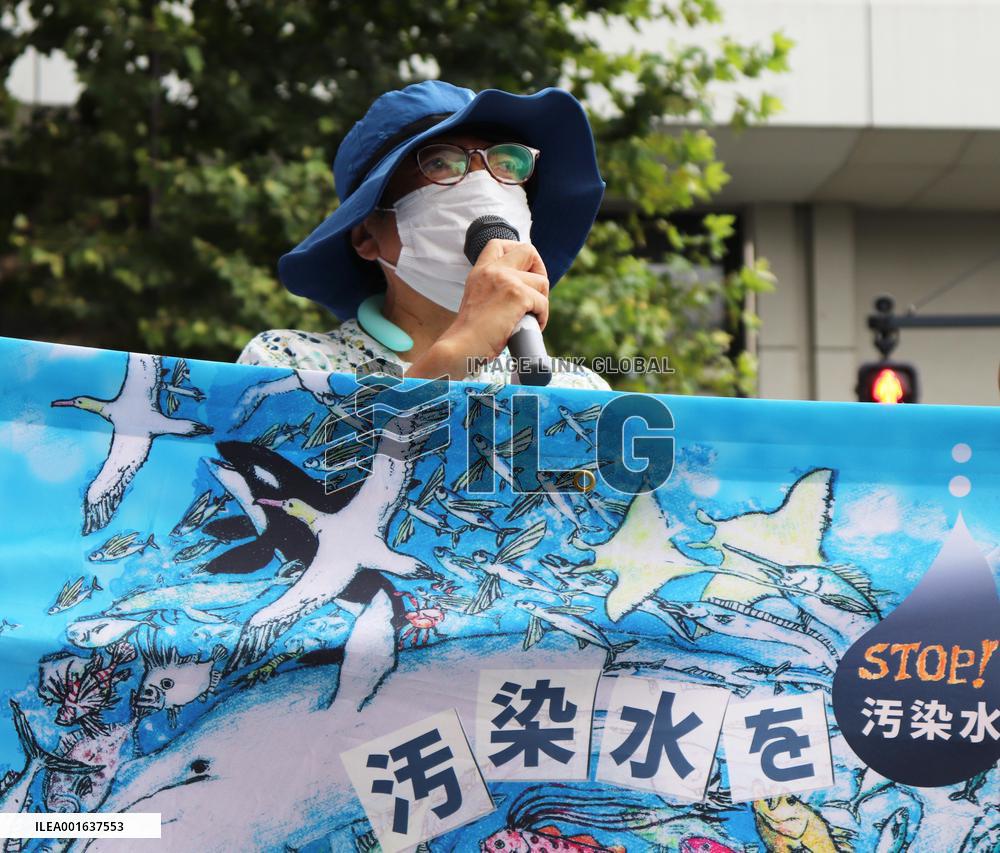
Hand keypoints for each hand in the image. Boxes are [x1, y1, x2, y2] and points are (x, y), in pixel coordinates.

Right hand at [406, 239, 549, 379]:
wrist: (461, 348)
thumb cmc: (471, 335)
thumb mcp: (479, 301)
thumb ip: (494, 290)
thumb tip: (522, 293)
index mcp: (480, 271)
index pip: (499, 244)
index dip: (518, 254)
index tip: (522, 273)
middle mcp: (492, 270)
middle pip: (528, 250)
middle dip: (539, 271)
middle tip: (535, 294)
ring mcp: (505, 280)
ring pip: (542, 281)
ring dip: (542, 301)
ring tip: (532, 318)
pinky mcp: (517, 295)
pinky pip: (543, 302)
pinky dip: (542, 317)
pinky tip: (533, 327)